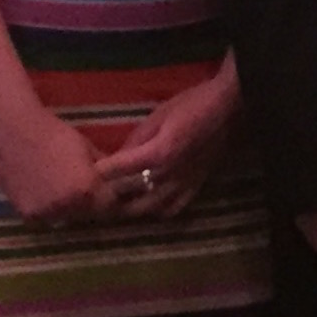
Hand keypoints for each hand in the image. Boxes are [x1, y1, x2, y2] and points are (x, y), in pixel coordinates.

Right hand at [0, 105, 109, 226]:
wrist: (16, 133)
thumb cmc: (56, 135)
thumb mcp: (88, 149)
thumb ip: (103, 168)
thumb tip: (116, 177)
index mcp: (87, 190)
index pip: (109, 205)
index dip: (110, 198)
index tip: (108, 192)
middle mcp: (68, 207)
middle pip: (87, 214)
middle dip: (90, 204)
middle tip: (84, 191)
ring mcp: (46, 213)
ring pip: (65, 217)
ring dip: (68, 208)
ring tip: (62, 190)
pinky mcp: (27, 214)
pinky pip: (45, 216)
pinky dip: (47, 208)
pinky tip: (44, 191)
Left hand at [94, 69, 239, 220]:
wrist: (228, 108)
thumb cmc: (191, 105)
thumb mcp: (158, 115)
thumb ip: (137, 139)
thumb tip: (118, 156)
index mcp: (159, 152)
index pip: (121, 168)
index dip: (102, 171)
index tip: (88, 173)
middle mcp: (171, 173)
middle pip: (133, 196)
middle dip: (113, 197)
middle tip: (99, 194)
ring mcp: (184, 183)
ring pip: (152, 207)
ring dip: (133, 207)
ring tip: (119, 204)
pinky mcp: (196, 186)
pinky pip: (174, 208)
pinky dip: (158, 211)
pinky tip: (150, 205)